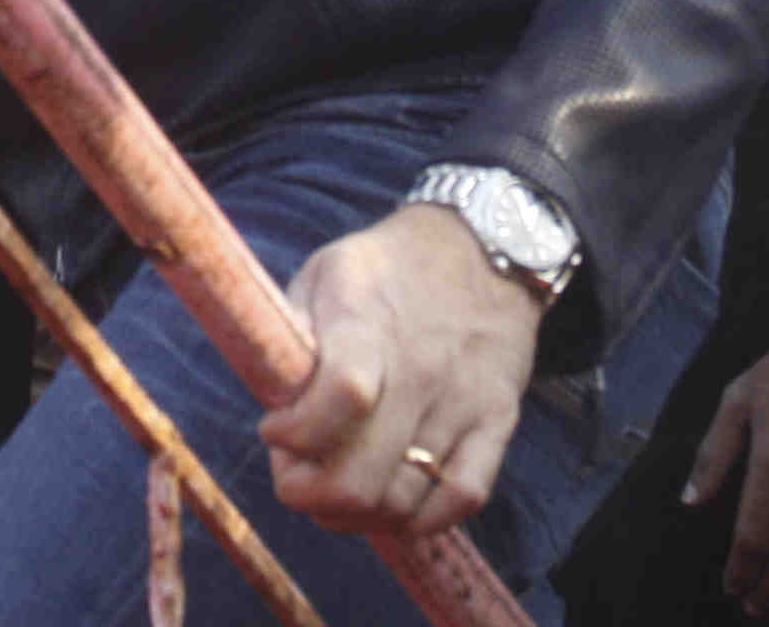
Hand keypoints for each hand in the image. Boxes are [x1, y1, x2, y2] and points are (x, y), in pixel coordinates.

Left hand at [260, 199, 545, 539]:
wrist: (480, 248)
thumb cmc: (385, 268)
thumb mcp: (323, 273)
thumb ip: (291, 333)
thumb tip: (271, 399)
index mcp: (367, 324)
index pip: (340, 397)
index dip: (295, 434)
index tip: (272, 429)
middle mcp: (420, 368)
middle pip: (361, 475)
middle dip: (311, 494)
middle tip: (297, 477)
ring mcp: (462, 400)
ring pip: (403, 500)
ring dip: (358, 515)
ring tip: (337, 490)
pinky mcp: (497, 421)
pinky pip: (463, 498)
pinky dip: (424, 520)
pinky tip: (394, 505)